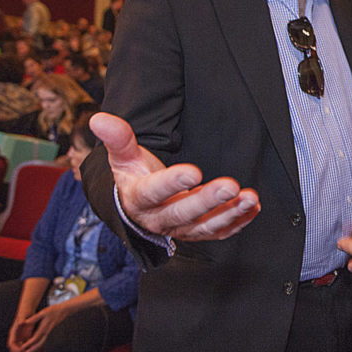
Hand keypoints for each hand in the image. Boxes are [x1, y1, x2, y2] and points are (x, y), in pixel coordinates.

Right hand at [6, 311, 38, 351]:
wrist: (26, 308)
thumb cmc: (25, 312)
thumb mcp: (23, 316)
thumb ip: (21, 319)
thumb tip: (20, 323)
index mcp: (13, 331)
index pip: (11, 344)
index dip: (15, 350)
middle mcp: (14, 335)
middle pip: (13, 348)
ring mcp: (18, 336)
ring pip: (18, 348)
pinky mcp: (22, 336)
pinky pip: (22, 345)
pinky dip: (25, 350)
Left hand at [7, 301, 70, 351]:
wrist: (63, 311)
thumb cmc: (53, 311)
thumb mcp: (43, 312)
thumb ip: (34, 318)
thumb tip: (25, 322)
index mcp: (44, 328)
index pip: (35, 338)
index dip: (28, 344)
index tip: (21, 348)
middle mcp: (46, 333)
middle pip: (38, 345)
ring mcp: (47, 334)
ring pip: (40, 345)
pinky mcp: (47, 333)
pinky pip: (41, 343)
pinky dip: (36, 348)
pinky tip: (32, 350)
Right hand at [89, 112, 259, 241]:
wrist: (137, 209)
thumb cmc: (133, 177)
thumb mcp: (122, 157)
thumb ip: (117, 138)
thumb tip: (98, 118)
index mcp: (140, 198)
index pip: (155, 191)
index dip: (173, 183)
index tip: (194, 171)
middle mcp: (160, 218)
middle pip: (184, 212)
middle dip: (208, 200)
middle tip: (230, 186)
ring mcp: (181, 229)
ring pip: (205, 227)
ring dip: (230, 213)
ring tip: (249, 198)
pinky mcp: (198, 233)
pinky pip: (218, 233)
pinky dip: (237, 223)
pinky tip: (252, 208)